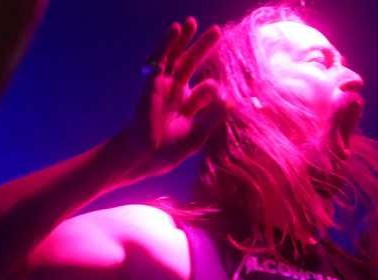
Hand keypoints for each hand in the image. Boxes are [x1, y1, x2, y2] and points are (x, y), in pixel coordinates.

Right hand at [123, 17, 225, 178]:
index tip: (220, 99)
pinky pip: (159, 60)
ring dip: (183, 40)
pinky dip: (167, 44)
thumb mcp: (197, 134)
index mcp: (188, 104)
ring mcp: (162, 87)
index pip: (206, 88)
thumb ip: (214, 117)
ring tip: (191, 23)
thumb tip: (233, 101)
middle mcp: (174, 92)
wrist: (144, 158)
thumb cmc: (167, 150)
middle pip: (191, 64)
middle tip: (216, 31)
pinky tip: (175, 29)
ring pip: (174, 58)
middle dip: (203, 47)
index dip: (214, 91)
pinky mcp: (151, 84)